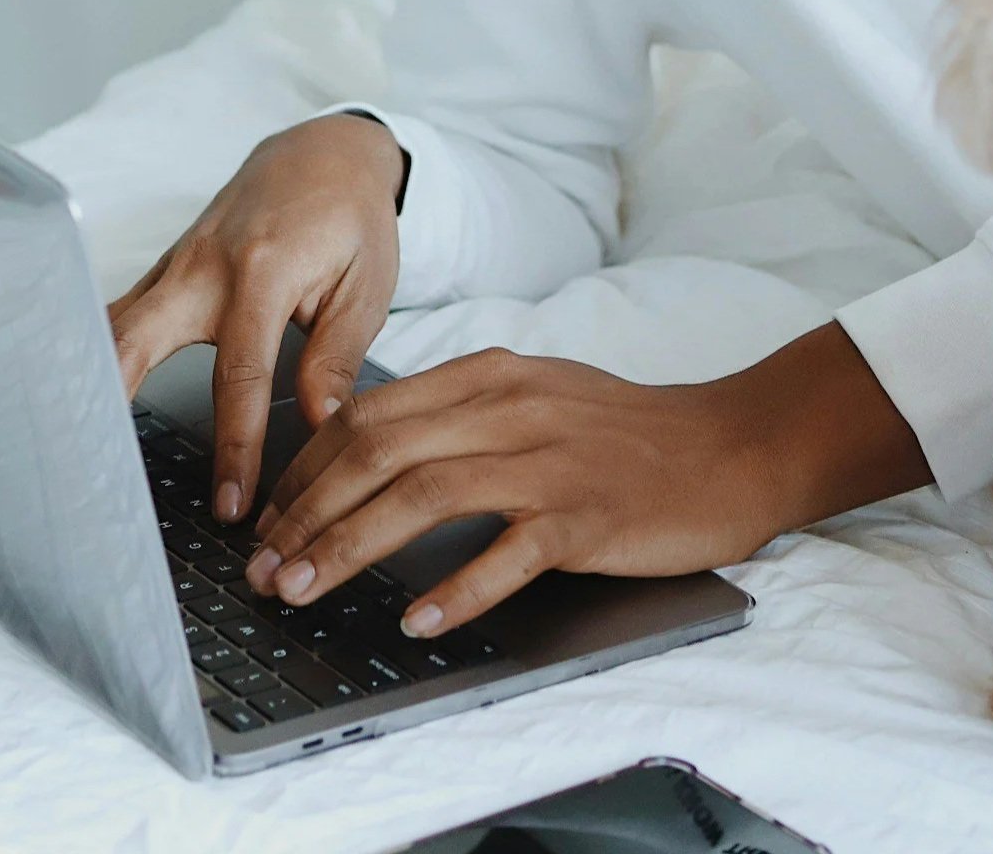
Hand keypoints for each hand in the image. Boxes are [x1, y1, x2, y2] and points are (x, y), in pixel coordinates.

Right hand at [107, 112, 405, 530]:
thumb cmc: (351, 217)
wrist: (324, 150)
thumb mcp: (366, 285)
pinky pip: (122, 316)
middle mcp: (204, 265)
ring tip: (70, 448)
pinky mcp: (166, 269)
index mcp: (261, 271)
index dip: (234, 445)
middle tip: (100, 474)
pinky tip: (84, 401)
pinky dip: (100, 357)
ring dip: (91, 381)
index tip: (231, 503)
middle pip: (135, 339)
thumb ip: (337, 356)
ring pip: (114, 325)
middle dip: (112, 404)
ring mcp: (176, 263)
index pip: (238, 374)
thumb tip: (321, 426)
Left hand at [245, 348, 754, 636]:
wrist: (728, 446)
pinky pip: (507, 553)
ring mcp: (547, 461)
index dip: (306, 466)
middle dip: (306, 511)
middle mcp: (508, 408)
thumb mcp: (533, 394)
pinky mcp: (586, 516)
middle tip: (264, 565)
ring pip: (423, 496)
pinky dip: (456, 586)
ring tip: (303, 589)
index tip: (270, 514)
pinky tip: (417, 618)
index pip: (369, 412)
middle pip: (379, 451)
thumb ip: (459, 411)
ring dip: (350, 547)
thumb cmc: (624, 430)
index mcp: (488, 374)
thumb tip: (372, 450)